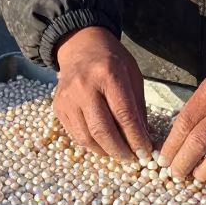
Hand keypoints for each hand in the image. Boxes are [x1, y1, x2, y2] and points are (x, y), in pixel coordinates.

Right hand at [54, 26, 151, 160]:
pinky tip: (103, 145)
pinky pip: (75, 135)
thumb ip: (138, 108)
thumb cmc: (112, 60)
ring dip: (105, 151)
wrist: (80, 45)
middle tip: (132, 159)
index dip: (136, 138)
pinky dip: (91, 145)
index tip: (145, 152)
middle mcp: (84, 87)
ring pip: (86, 137)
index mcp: (108, 74)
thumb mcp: (132, 75)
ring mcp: (68, 98)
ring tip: (119, 153)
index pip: (124, 114)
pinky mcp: (59, 107)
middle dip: (120, 150)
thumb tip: (146, 140)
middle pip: (102, 129)